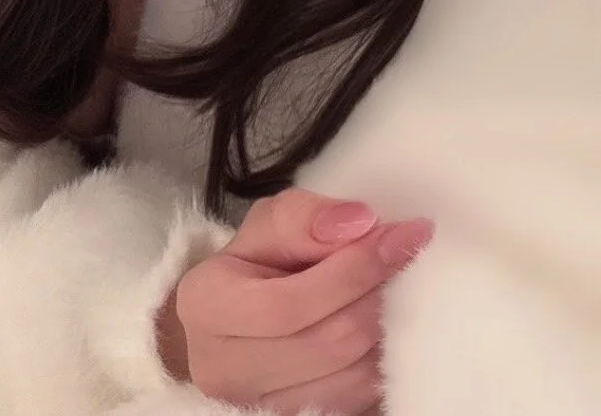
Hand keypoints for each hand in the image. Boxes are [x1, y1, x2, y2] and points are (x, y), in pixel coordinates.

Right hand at [171, 188, 433, 414]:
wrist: (232, 329)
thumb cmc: (248, 271)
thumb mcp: (262, 229)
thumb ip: (301, 218)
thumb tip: (359, 221)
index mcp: (207, 308)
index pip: (288, 303)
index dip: (351, 270)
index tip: (400, 236)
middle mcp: (225, 369)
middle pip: (327, 342)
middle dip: (375, 294)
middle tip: (407, 255)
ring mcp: (263, 407)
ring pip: (352, 377)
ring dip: (387, 328)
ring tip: (397, 287)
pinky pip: (361, 400)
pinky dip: (384, 362)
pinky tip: (387, 327)